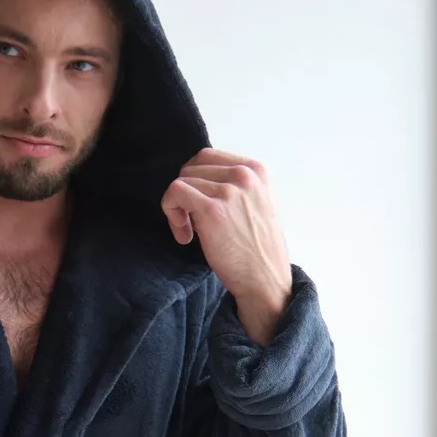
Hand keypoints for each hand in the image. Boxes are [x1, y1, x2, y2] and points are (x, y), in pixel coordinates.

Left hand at [160, 147, 293, 344]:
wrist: (265, 279)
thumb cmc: (257, 248)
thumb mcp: (255, 203)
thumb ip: (234, 186)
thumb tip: (198, 179)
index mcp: (257, 169)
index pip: (208, 157)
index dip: (194, 180)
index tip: (197, 207)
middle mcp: (245, 174)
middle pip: (192, 167)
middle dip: (185, 194)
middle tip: (190, 223)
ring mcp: (229, 190)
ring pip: (181, 181)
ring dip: (177, 208)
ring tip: (189, 233)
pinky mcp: (212, 210)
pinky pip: (175, 193)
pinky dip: (171, 212)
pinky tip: (184, 235)